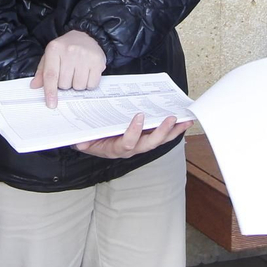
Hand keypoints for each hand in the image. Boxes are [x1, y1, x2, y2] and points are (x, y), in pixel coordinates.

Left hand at [30, 30, 106, 107]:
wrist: (85, 35)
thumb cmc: (65, 48)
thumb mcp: (51, 55)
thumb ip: (42, 71)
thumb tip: (35, 86)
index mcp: (54, 49)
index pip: (51, 75)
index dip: (50, 92)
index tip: (51, 104)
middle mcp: (69, 51)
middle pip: (64, 84)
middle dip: (65, 84)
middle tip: (69, 74)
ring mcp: (84, 55)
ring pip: (78, 86)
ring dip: (77, 85)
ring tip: (78, 73)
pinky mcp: (97, 60)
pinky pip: (92, 84)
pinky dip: (89, 84)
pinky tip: (87, 74)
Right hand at [74, 113, 189, 159]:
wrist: (91, 141)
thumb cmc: (88, 138)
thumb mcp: (82, 139)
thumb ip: (82, 140)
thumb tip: (81, 142)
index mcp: (115, 149)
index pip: (127, 144)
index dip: (133, 132)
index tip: (138, 116)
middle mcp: (130, 149)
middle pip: (148, 144)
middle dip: (161, 132)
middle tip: (170, 118)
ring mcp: (139, 144)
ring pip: (159, 141)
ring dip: (173, 131)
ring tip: (185, 120)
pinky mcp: (145, 138)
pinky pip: (161, 135)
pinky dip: (172, 129)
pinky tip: (183, 121)